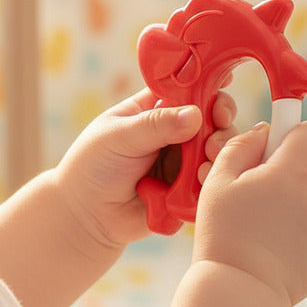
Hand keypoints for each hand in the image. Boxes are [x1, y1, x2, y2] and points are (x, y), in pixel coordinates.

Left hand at [55, 86, 237, 252]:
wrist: (85, 219)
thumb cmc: (92, 167)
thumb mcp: (118, 137)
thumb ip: (155, 125)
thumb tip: (195, 115)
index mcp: (157, 107)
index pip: (191, 88)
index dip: (210, 87)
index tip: (220, 93)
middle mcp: (177, 130)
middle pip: (213, 117)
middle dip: (221, 125)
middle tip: (213, 140)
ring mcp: (186, 160)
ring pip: (218, 150)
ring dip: (218, 155)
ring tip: (204, 166)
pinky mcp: (190, 188)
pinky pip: (211, 181)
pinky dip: (210, 181)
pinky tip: (199, 184)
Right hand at [193, 121, 306, 305]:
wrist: (242, 291)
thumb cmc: (224, 233)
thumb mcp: (219, 181)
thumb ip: (242, 146)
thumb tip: (265, 130)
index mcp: (294, 171)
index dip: (298, 136)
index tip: (281, 149)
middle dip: (306, 166)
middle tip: (276, 186)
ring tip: (278, 218)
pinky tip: (286, 240)